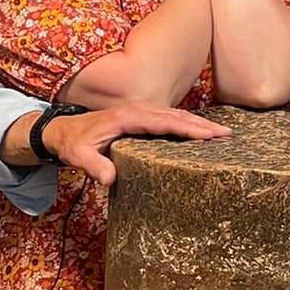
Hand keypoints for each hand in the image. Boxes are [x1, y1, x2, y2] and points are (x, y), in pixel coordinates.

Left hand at [33, 103, 230, 187]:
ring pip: (176, 115)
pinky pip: (170, 118)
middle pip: (176, 116)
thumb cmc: (72, 143)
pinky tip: (200, 131)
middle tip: (227, 134)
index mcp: (126, 117)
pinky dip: (188, 123)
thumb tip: (110, 179)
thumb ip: (94, 166)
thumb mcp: (78, 156)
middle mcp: (138, 110)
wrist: (63, 131)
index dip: (187, 128)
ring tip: (222, 132)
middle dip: (202, 124)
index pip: (163, 122)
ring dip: (199, 122)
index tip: (208, 135)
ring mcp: (141, 111)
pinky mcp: (142, 117)